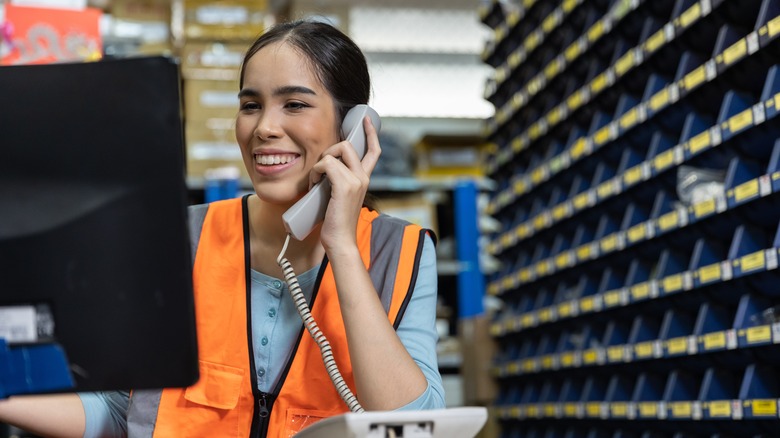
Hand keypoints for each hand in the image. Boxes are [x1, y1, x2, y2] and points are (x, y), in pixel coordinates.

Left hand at [311, 116, 380, 254]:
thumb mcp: (338, 196)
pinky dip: (316, 171)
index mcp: (364, 179)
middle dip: (330, 150)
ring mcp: (356, 180)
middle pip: (348, 144)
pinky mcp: (345, 185)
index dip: (371, 133)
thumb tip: (324, 168)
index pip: (373, 151)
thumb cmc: (335, 222)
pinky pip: (327, 163)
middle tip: (321, 170)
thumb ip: (337, 181)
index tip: (366, 120)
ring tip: (317, 180)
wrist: (340, 241)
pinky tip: (314, 184)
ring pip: (336, 151)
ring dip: (320, 162)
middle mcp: (363, 177)